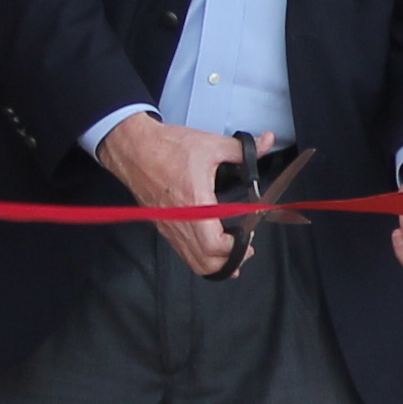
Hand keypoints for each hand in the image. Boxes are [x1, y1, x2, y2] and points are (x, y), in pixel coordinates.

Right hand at [96, 115, 253, 276]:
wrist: (134, 148)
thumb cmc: (169, 146)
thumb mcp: (211, 144)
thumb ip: (243, 149)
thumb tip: (269, 140)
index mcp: (194, 204)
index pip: (215, 244)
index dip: (236, 248)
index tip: (249, 235)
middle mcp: (180, 221)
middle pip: (205, 261)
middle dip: (229, 261)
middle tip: (246, 248)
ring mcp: (169, 226)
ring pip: (193, 261)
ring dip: (215, 263)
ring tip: (233, 253)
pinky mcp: (163, 225)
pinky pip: (183, 251)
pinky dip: (200, 256)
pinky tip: (213, 247)